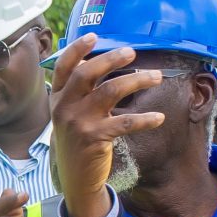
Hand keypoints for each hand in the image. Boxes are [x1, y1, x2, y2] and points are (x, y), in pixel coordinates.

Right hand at [47, 33, 166, 216]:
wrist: (75, 179)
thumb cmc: (77, 142)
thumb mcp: (69, 115)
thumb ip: (78, 92)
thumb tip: (94, 62)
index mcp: (58, 99)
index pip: (64, 68)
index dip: (77, 50)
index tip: (94, 37)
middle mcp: (64, 108)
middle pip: (87, 74)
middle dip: (111, 59)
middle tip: (132, 52)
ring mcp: (79, 123)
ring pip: (110, 92)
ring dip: (136, 81)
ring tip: (155, 77)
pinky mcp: (95, 139)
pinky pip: (124, 123)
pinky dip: (144, 119)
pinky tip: (159, 117)